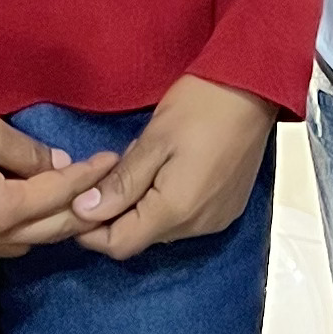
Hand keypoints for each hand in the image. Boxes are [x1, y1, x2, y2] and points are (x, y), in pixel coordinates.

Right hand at [0, 95, 119, 260]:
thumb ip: (29, 152)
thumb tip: (57, 163)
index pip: (57, 197)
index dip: (87, 177)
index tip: (112, 160)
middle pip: (45, 232)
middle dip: (77, 210)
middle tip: (102, 189)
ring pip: (21, 244)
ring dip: (47, 225)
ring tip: (66, 199)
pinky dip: (17, 229)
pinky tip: (22, 210)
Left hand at [71, 76, 275, 262]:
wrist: (254, 87)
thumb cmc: (200, 105)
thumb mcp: (154, 139)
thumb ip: (120, 182)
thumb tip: (82, 212)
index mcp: (176, 211)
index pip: (120, 245)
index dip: (92, 230)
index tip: (78, 200)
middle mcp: (197, 226)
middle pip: (141, 236)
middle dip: (117, 211)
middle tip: (114, 166)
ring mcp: (216, 220)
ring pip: (162, 228)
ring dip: (142, 205)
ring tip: (144, 161)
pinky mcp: (227, 209)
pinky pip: (185, 218)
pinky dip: (166, 202)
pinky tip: (168, 168)